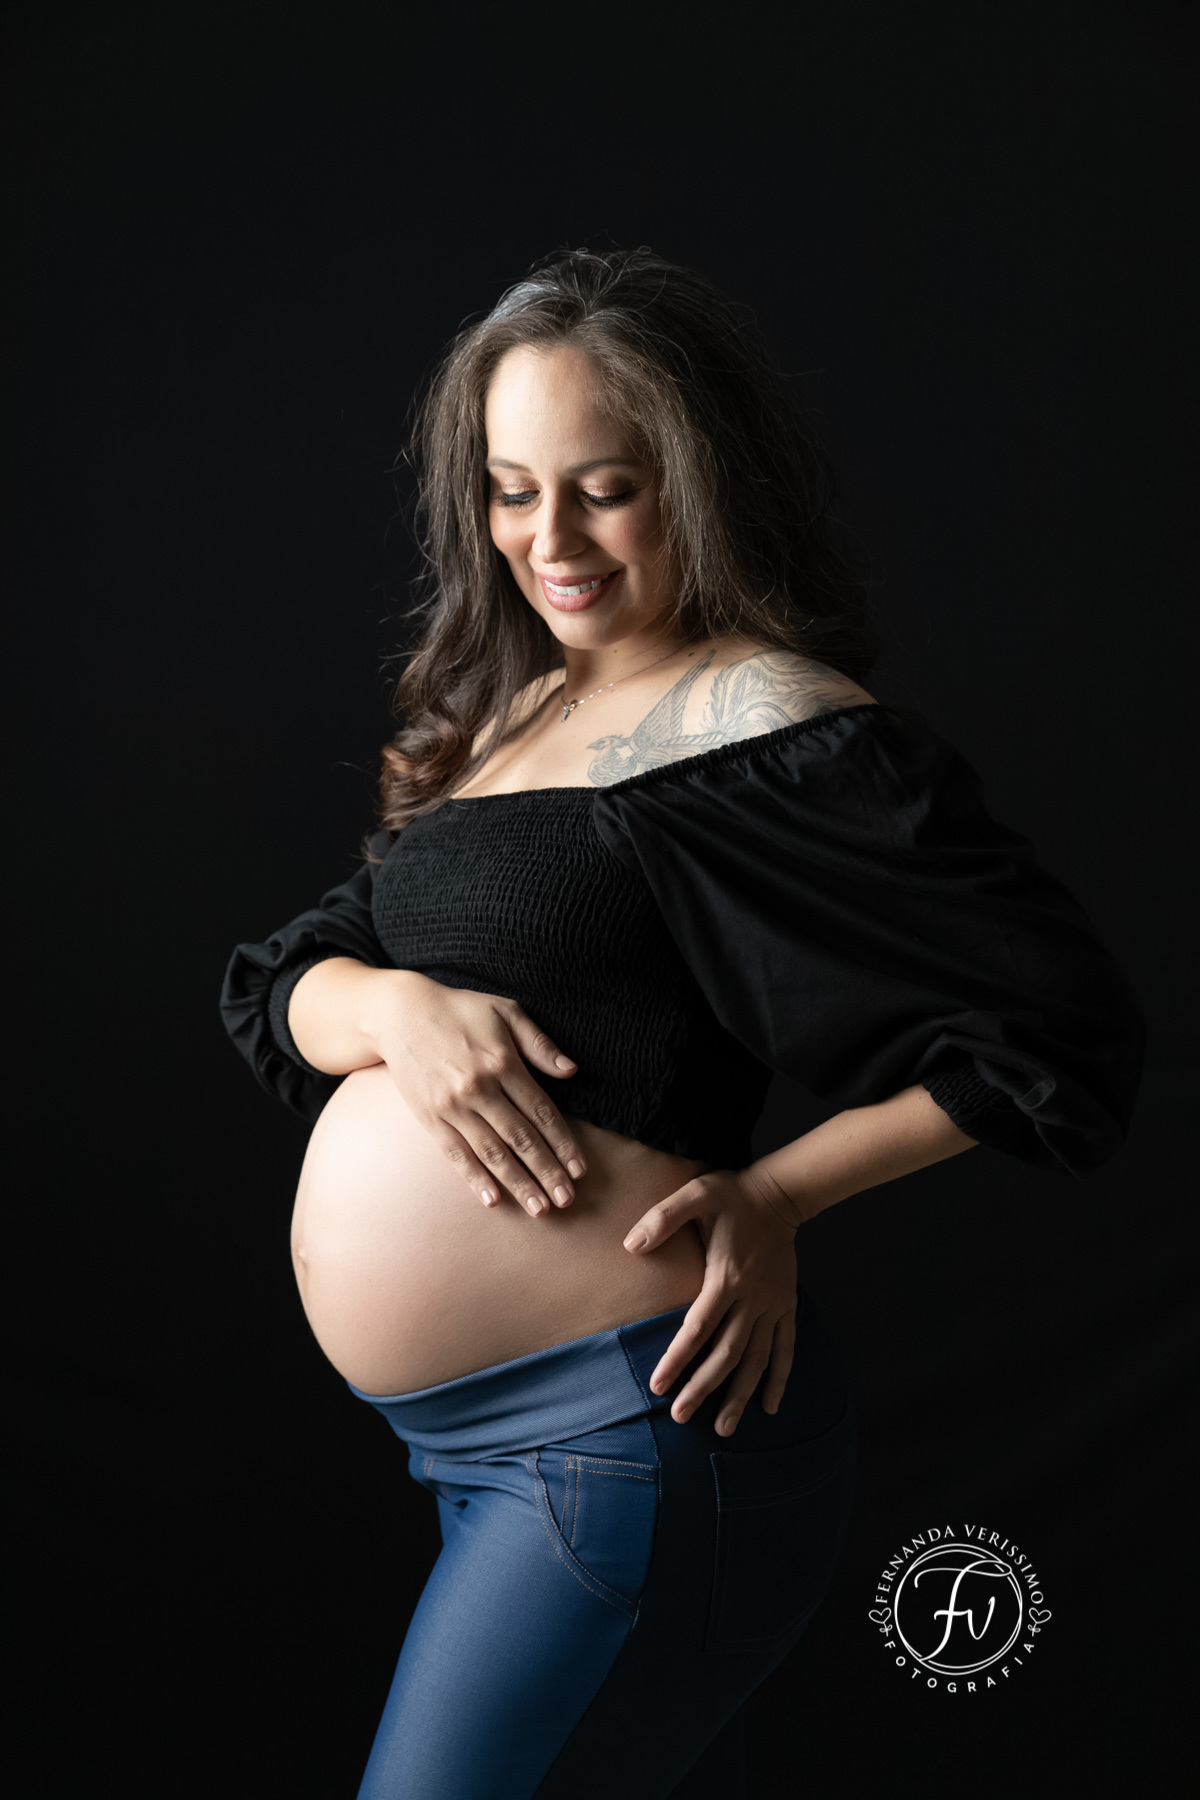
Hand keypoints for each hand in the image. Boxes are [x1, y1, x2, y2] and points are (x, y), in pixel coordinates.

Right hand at [371, 971, 588, 1217]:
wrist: (398, 1014)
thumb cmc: (459, 1010)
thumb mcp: (506, 1012)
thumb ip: (539, 1044)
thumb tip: (571, 1071)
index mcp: (503, 1063)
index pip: (542, 1112)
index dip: (563, 1143)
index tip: (579, 1170)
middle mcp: (480, 1088)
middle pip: (521, 1138)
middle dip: (547, 1172)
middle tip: (567, 1200)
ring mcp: (453, 1106)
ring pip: (493, 1152)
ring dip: (519, 1183)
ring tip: (540, 1209)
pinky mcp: (430, 1118)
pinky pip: (456, 1154)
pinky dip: (475, 1178)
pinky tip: (493, 1200)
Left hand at [623, 1164, 800, 1435]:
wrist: (780, 1194)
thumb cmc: (732, 1195)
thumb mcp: (696, 1194)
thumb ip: (664, 1217)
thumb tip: (631, 1244)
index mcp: (727, 1276)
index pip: (698, 1327)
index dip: (677, 1358)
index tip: (658, 1386)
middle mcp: (752, 1297)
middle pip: (727, 1352)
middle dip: (704, 1387)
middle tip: (681, 1417)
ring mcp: (772, 1305)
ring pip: (757, 1359)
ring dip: (740, 1395)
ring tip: (724, 1429)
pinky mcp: (786, 1305)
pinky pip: (785, 1348)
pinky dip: (778, 1378)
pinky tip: (769, 1407)